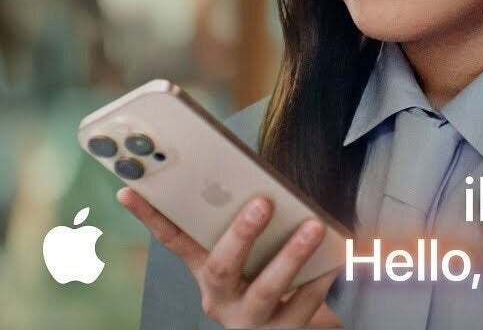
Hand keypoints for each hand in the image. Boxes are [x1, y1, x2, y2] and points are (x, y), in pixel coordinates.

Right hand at [118, 187, 341, 327]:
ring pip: (266, 291)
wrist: (285, 328)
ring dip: (291, 256)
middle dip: (241, 235)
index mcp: (207, 274)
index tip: (130, 187)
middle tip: (263, 203)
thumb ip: (245, 226)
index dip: (151, 216)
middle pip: (222, 269)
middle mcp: (222, 300)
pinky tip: (338, 255)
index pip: (173, 242)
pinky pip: (304, 305)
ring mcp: (251, 321)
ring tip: (314, 227)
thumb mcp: (250, 257)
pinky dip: (322, 279)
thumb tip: (258, 181)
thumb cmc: (268, 280)